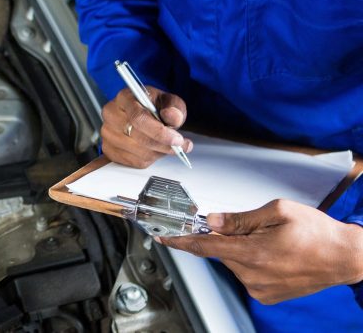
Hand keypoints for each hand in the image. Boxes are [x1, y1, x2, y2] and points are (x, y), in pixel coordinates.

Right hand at [100, 86, 191, 167]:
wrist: (142, 116)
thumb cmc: (154, 107)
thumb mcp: (168, 101)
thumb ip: (174, 107)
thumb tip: (172, 117)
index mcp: (124, 98)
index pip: (138, 117)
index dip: (159, 131)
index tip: (177, 139)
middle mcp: (111, 114)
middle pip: (138, 137)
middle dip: (163, 145)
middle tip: (180, 145)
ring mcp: (107, 133)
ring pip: (138, 152)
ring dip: (158, 152)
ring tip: (166, 145)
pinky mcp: (109, 149)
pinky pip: (134, 162)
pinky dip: (149, 159)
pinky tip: (154, 149)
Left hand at [159, 199, 362, 303]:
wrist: (345, 257)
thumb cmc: (317, 232)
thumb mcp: (277, 211)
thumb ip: (239, 218)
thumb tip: (212, 221)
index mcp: (253, 252)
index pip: (204, 246)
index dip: (181, 241)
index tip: (163, 237)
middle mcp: (253, 275)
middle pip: (221, 251)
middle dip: (228, 237)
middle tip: (253, 228)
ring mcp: (259, 288)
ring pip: (234, 262)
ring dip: (243, 249)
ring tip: (273, 243)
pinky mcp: (266, 295)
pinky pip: (247, 274)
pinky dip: (253, 262)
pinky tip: (274, 255)